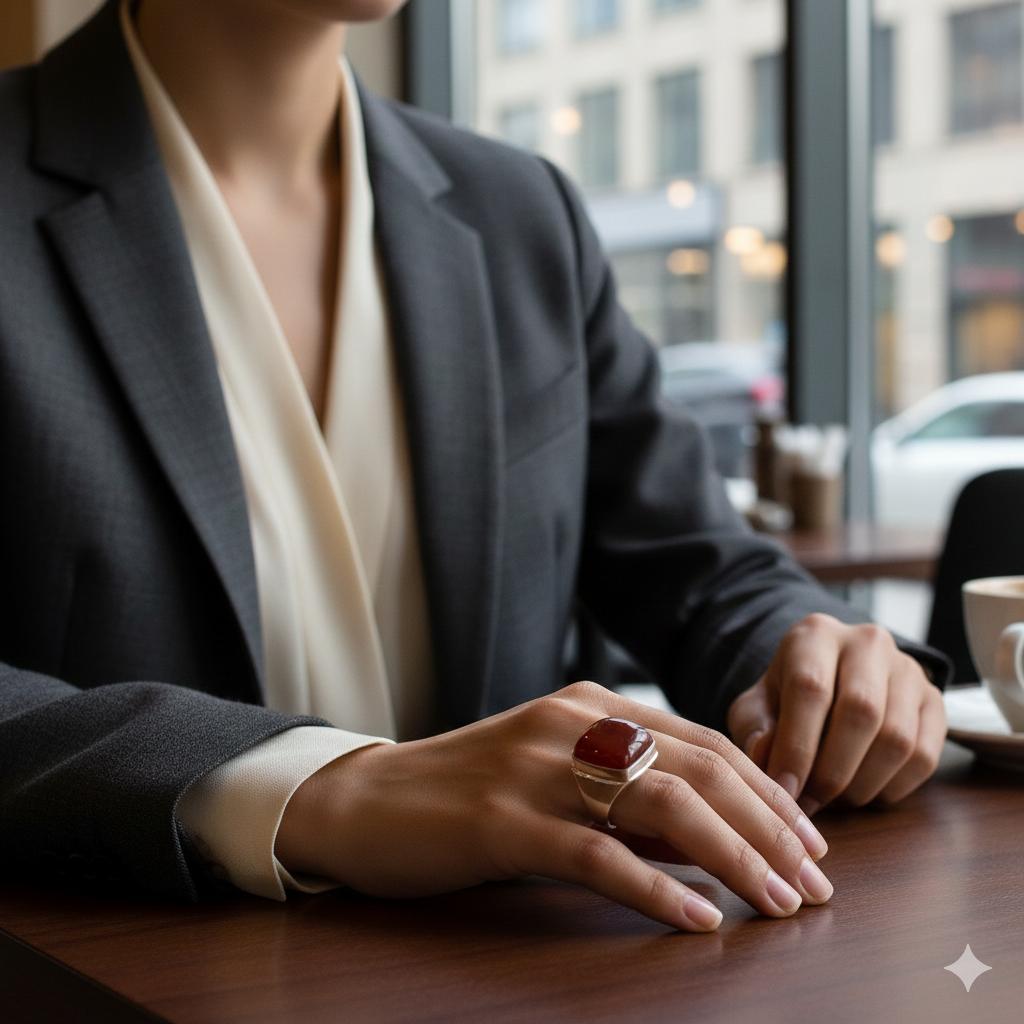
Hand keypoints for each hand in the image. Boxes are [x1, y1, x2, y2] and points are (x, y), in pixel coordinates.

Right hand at [277, 681, 832, 931]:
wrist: (369, 800)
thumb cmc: (469, 790)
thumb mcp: (556, 773)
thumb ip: (625, 791)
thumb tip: (709, 834)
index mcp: (590, 704)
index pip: (704, 743)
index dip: (767, 793)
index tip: (811, 841)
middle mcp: (571, 722)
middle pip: (698, 771)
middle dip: (769, 828)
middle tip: (815, 881)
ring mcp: (536, 767)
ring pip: (661, 806)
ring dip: (733, 857)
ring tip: (778, 902)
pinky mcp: (504, 820)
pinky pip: (597, 855)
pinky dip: (656, 889)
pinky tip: (697, 920)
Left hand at [727, 614, 945, 814]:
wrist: (831, 681)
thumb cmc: (785, 699)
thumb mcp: (757, 707)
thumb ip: (755, 730)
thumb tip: (767, 758)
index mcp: (815, 634)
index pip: (810, 688)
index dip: (797, 746)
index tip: (784, 790)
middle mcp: (867, 642)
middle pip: (861, 712)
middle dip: (833, 771)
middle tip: (811, 803)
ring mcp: (908, 670)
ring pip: (897, 739)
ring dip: (863, 784)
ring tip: (834, 799)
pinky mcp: (934, 701)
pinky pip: (924, 757)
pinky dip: (893, 787)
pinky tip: (865, 791)